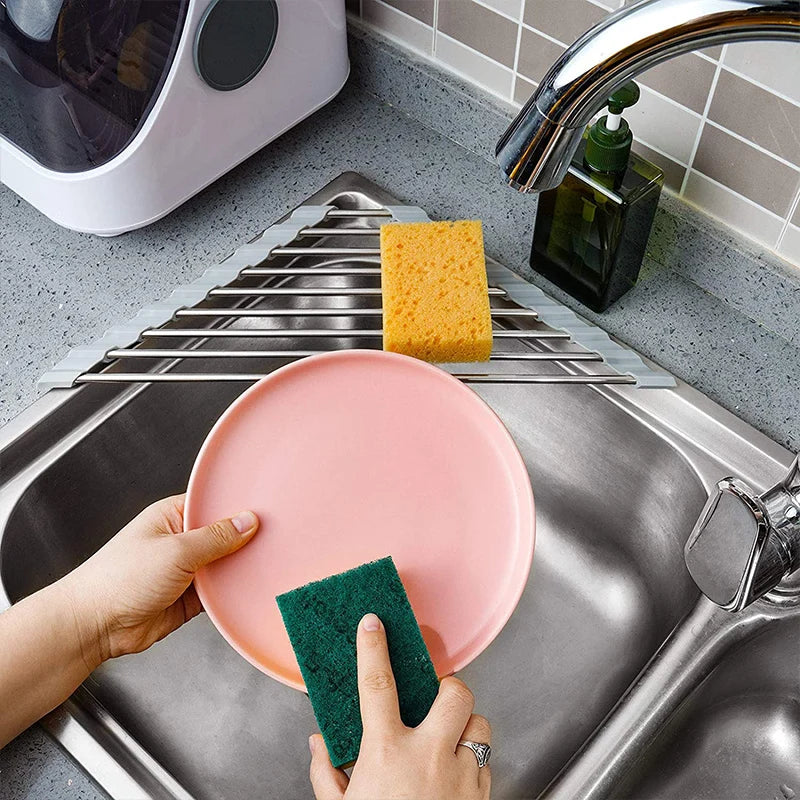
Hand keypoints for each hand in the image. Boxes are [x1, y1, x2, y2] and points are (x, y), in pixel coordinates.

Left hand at [61, 494, 258, 664]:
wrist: (95, 626)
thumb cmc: (118, 579)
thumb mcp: (176, 550)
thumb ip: (215, 538)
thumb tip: (246, 521)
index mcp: (172, 516)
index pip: (213, 505)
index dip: (238, 509)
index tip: (266, 512)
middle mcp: (179, 541)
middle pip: (223, 537)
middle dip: (242, 542)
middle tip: (272, 541)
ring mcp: (184, 571)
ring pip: (223, 566)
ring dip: (237, 570)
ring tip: (266, 565)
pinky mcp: (187, 599)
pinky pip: (218, 593)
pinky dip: (231, 594)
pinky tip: (247, 591)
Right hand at [309, 613, 490, 799]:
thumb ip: (326, 773)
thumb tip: (319, 742)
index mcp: (387, 753)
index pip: (378, 683)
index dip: (374, 647)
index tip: (373, 623)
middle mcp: (429, 756)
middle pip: (454, 692)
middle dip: (447, 686)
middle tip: (434, 696)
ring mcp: (461, 775)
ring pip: (479, 723)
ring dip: (466, 724)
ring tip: (447, 737)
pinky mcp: (482, 795)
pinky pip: (487, 758)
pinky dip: (474, 757)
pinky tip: (455, 770)